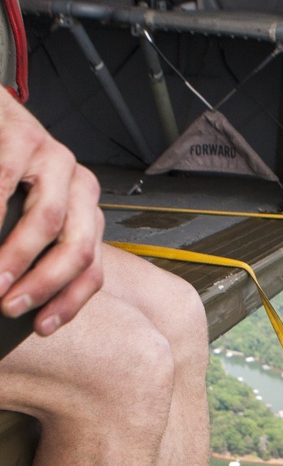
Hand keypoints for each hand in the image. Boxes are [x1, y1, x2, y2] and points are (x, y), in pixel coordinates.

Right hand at [0, 90, 103, 333]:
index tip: (41, 328)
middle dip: (44, 285)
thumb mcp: (24, 215)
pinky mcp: (25, 138)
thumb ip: (27, 253)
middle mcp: (81, 187)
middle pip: (77, 249)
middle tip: (10, 307)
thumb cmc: (4, 171)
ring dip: (17, 258)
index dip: (68, 302)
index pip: (91, 268)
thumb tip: (14, 298)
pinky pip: (7, 183)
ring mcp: (56, 160)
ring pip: (48, 222)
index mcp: (85, 212)